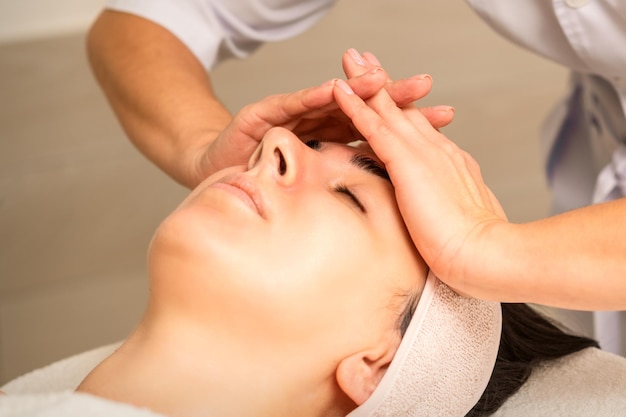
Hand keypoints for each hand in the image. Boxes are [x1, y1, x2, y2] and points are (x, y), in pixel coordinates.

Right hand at [195, 49, 451, 185]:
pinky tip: (332, 89)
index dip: (411, 121)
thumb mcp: (316, 187)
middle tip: (424, 85)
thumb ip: (347, 188)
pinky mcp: (265, 115)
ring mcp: (293, 115)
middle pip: (360, 107)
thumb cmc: (266, 181)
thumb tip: (393, 209)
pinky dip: (312, 97)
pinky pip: (291, 105)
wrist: (217, 170)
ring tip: (382, 80)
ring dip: (355, 89)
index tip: (446, 116)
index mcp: (336, 140)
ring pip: (330, 99)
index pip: (378, 128)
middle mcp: (319, 122)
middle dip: (393, 95)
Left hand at [332, 78, 506, 291]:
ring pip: (387, 109)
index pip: (419, 130)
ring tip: (350, 60)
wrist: (486, 255)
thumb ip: (446, 210)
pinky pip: (374, 127)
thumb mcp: (460, 222)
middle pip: (404, 110)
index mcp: (449, 164)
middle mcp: (437, 150)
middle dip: (383, 83)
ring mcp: (423, 153)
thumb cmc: (475, 251)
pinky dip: (355, 107)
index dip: (401, 109)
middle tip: (365, 60)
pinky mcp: (407, 163)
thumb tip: (439, 218)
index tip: (389, 95)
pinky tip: (339, 90)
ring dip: (366, 83)